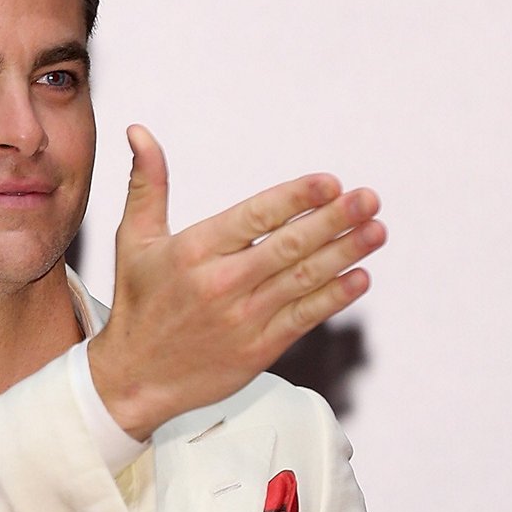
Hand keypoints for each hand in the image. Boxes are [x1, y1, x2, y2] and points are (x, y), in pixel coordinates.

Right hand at [87, 127, 385, 440]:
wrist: (134, 381)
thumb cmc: (138, 307)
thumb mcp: (134, 241)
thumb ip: (147, 184)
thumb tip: (140, 131)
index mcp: (195, 251)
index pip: (255, 216)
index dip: (296, 198)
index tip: (330, 183)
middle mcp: (222, 284)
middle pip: (289, 245)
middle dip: (335, 220)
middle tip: (369, 199)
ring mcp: (244, 319)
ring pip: (304, 279)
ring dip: (346, 253)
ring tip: (377, 230)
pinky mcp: (258, 350)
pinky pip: (305, 318)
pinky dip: (335, 297)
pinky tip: (360, 277)